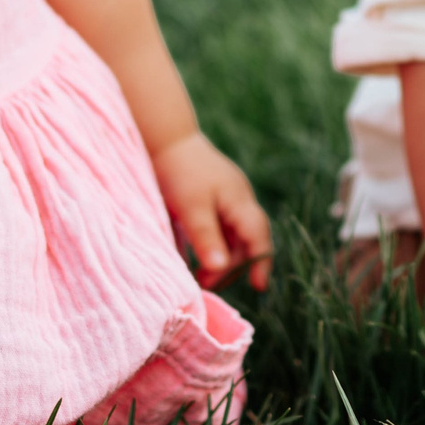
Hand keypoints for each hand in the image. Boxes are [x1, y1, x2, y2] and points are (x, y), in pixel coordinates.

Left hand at [151, 132, 271, 291]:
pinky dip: (208, 242)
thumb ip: (207, 239)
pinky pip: (216, 225)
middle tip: (206, 283)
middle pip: (244, 240)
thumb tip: (221, 270)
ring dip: (219, 256)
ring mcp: (224, 195)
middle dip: (231, 265)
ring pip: (230, 234)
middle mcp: (237, 199)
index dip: (261, 262)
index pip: (259, 237)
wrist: (163, 137)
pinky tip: (191, 254)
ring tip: (198, 275)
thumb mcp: (192, 209)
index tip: (259, 287)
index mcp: (239, 201)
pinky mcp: (208, 195)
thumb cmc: (179, 172)